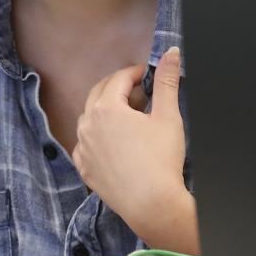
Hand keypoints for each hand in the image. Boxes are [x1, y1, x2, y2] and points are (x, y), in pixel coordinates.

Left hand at [72, 47, 198, 253]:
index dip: (135, 73)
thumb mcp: (168, 116)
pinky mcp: (84, 168)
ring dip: (104, 109)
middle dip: (117, 86)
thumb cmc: (161, 159)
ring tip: (126, 114)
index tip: (148, 75)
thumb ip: (167, 80)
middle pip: (99, 93)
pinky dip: (95, 135)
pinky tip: (110, 140)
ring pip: (88, 118)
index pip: (119, 79)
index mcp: (106, 107)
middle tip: (137, 89)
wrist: (151, 204)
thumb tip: (172, 52)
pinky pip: (84, 144)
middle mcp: (88, 124)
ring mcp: (83, 147)